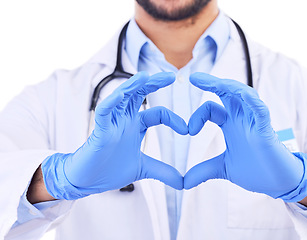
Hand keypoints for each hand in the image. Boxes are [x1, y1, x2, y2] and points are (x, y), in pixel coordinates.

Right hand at [42, 72, 186, 199]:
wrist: (88, 181)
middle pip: (139, 95)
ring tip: (145, 76)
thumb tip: (183, 183)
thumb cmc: (111, 170)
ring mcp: (112, 124)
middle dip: (153, 83)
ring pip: (121, 98)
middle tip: (171, 75)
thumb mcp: (144, 169)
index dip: (173, 119)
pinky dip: (110, 103)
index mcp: (136, 125)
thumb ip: (164, 172)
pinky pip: (103, 113)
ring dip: (132, 86)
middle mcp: (125, 120)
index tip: (187, 130)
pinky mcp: (99, 132)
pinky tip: (120, 95)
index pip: (158, 114)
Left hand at [184, 73, 306, 201]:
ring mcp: (254, 122)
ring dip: (230, 87)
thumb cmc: (254, 170)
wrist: (277, 183)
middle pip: (227, 93)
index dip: (197, 117)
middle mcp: (241, 118)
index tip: (189, 131)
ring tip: (214, 82)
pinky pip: (261, 111)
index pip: (211, 109)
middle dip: (212, 83)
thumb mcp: (222, 169)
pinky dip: (254, 102)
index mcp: (230, 124)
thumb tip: (183, 182)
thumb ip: (203, 171)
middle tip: (193, 77)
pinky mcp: (266, 131)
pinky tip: (244, 95)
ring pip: (244, 95)